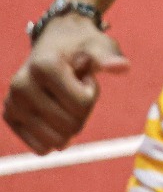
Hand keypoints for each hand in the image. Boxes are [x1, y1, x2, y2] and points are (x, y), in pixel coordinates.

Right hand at [4, 11, 128, 153]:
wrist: (55, 43)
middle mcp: (21, 85)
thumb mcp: (98, 45)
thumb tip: (122, 67)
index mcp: (44, 66)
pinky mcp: (10, 117)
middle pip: (71, 125)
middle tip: (74, 88)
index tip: (83, 75)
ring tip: (63, 99)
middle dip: (83, 110)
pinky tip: (52, 113)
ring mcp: (12, 103)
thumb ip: (108, 57)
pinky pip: (42, 148)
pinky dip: (55, 136)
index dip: (92, 91)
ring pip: (57, 141)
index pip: (82, 103)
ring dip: (70, 124)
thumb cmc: (82, 46)